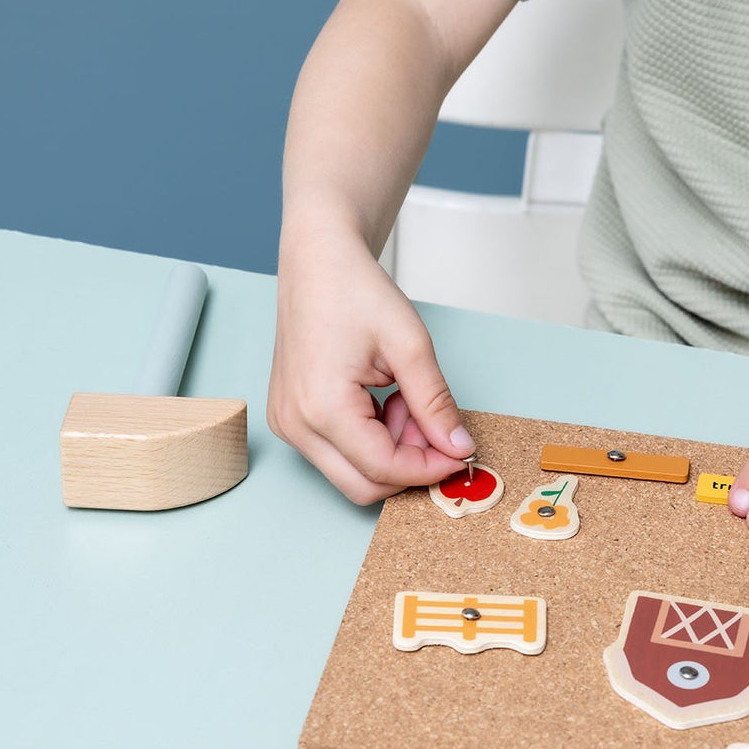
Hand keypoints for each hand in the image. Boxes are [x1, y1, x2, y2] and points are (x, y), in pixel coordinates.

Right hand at [268, 230, 473, 503]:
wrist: (317, 261)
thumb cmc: (354, 290)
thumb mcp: (409, 345)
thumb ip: (435, 404)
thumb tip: (458, 448)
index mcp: (321, 407)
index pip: (384, 469)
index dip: (430, 468)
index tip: (460, 451)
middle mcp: (296, 424)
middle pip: (363, 487)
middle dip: (408, 464)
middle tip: (430, 423)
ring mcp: (288, 424)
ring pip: (352, 473)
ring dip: (390, 451)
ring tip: (403, 399)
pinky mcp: (290, 419)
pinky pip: (337, 453)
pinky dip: (370, 439)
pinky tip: (381, 400)